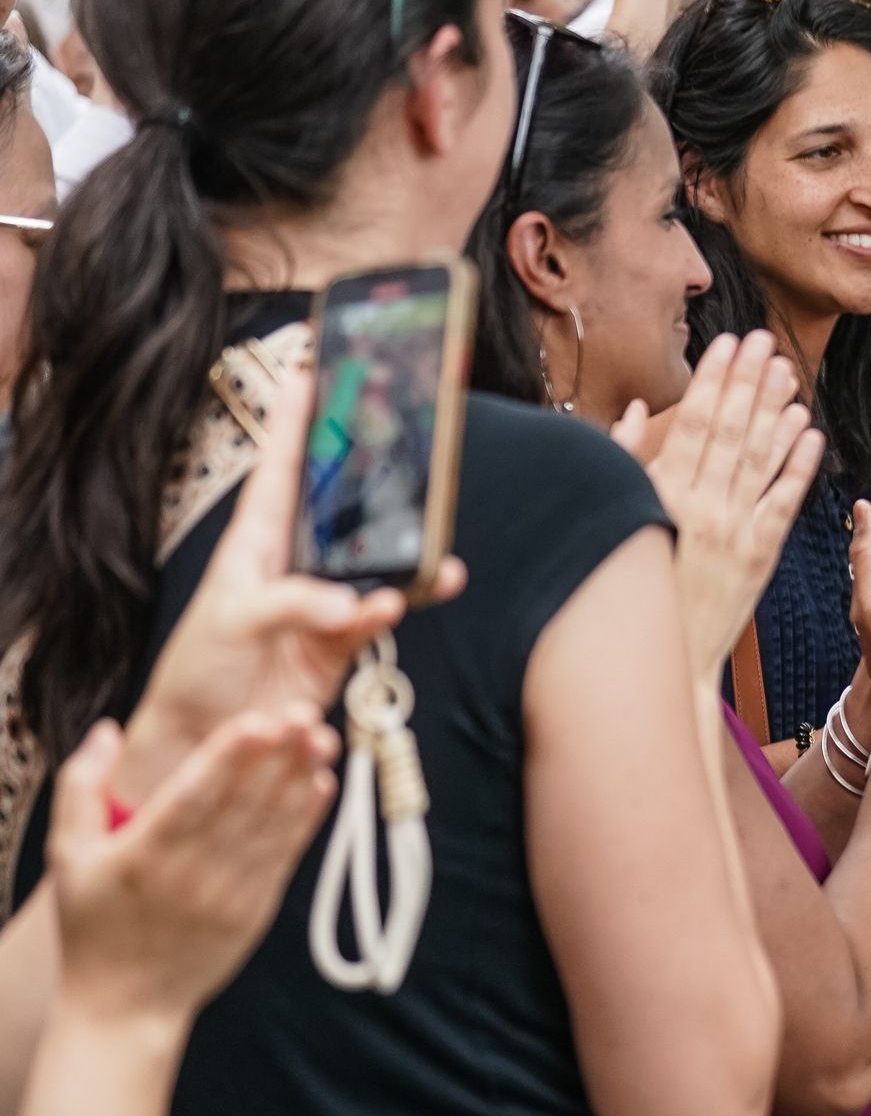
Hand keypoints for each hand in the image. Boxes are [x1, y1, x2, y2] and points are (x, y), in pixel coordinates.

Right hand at [49, 710, 337, 1026]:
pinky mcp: (256, 911)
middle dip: (279, 755)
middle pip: (244, 804)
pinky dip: (305, 820)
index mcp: (143, 855)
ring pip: (272, 826)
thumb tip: (107, 729)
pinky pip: (286, 857)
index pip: (194, 795)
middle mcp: (191, 873)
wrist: (127, 1004)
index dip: (229, 756)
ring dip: (301, 779)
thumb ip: (81, 787)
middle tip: (307, 709)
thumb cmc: (93, 924)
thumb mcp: (67, 855)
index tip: (260, 718)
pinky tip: (321, 784)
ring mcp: (229, 894)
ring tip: (324, 737)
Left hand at [120, 379, 448, 807]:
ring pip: (373, 564)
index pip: (280, 472)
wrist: (208, 742)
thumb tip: (351, 604)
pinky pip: (379, 615)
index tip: (315, 374)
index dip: (297, 425)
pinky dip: (394, 607)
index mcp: (251, 545)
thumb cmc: (195, 672)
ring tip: (430, 553)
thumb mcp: (227, 621)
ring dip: (400, 558)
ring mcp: (320, 605)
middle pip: (341, 510)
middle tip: (404, 445)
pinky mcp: (340, 645)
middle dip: (372, 478)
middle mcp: (291, 567)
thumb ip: (290, 602)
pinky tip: (401, 600)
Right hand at [615, 331, 819, 682]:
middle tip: (766, 340)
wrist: (666, 658)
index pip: (692, 423)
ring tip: (789, 372)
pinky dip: (798, 464)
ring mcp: (735, 531)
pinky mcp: (761, 555)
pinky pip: (784, 501)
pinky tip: (809, 431)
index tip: (727, 343)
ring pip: (760, 459)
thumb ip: (627, 463)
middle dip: (749, 381)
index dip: (713, 379)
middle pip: (731, 431)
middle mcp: (701, 507)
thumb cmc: (637, 588)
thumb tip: (636, 410)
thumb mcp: (621, 520)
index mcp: (662, 495)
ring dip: (776, 411)